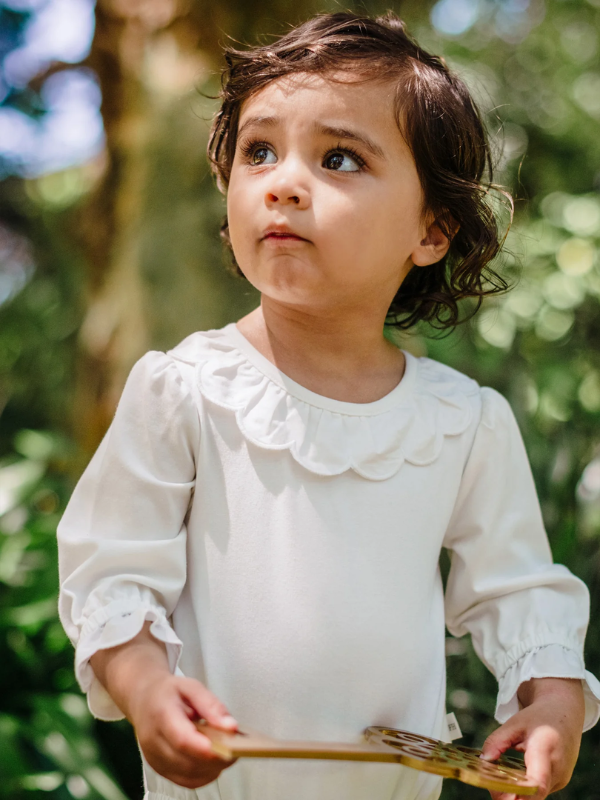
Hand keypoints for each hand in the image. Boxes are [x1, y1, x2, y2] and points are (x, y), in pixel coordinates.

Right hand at [90, 622, 238, 788]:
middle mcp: (153, 740)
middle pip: (186, 761)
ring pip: (187, 775)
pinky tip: (212, 762)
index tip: (226, 749)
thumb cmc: (168, 692)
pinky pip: (184, 780)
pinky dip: (203, 775)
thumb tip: (230, 727)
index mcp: (161, 714)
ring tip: (227, 753)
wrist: (143, 698)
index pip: (181, 739)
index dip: (204, 748)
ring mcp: (153, 757)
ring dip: (211, 769)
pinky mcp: (158, 768)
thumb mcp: (191, 686)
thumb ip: (211, 705)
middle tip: (237, 749)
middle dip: (215, 760)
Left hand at [480, 677, 584, 799]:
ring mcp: (560, 778)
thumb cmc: (538, 716)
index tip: (501, 794)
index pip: (537, 783)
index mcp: (545, 750)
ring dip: (517, 792)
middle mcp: (557, 769)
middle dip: (510, 795)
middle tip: (490, 785)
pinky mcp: (559, 781)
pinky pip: (539, 791)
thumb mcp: (513, 723)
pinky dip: (525, 788)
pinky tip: (513, 778)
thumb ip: (496, 742)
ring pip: (535, 795)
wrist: (564, 712)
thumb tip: (482, 761)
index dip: (520, 794)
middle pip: (533, 794)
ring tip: (499, 779)